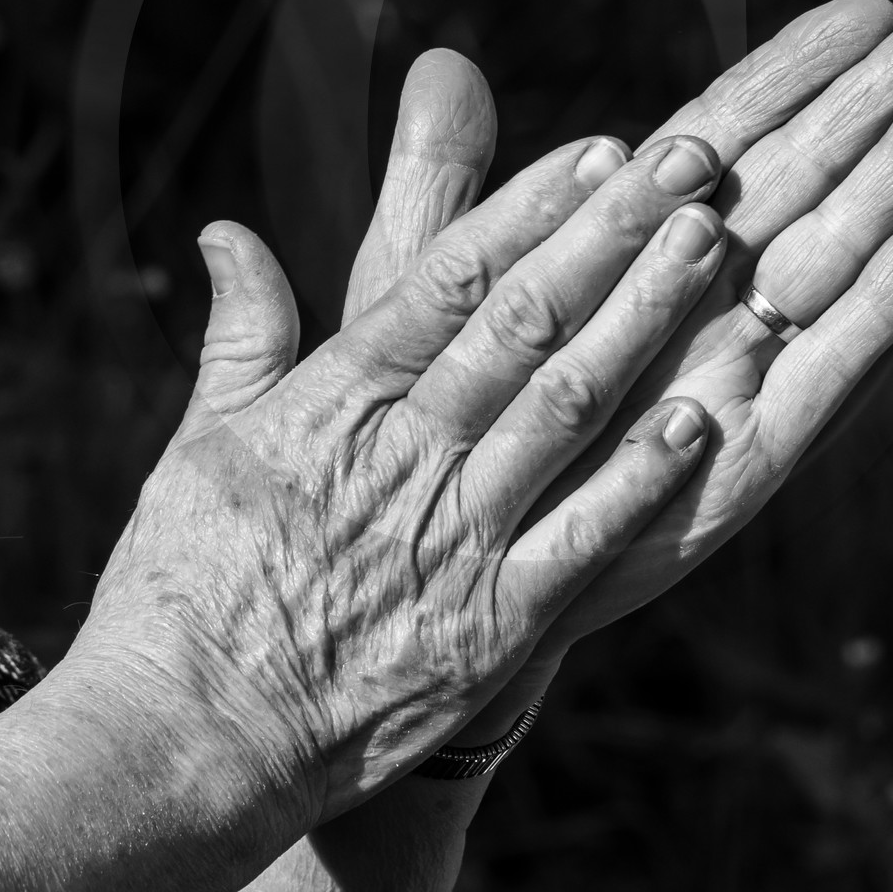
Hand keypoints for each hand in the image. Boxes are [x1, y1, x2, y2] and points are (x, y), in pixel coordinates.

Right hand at [71, 118, 735, 843]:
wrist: (182, 741)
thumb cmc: (185, 583)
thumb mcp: (201, 442)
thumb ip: (242, 331)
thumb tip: (225, 229)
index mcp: (335, 400)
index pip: (447, 281)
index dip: (529, 210)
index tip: (598, 150)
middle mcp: (405, 453)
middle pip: (525, 323)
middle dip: (613, 235)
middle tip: (692, 162)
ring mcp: (454, 537)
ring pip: (566, 408)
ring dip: (643, 322)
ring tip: (711, 245)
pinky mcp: (491, 624)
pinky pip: (580, 537)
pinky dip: (641, 476)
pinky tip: (702, 415)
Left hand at [340, 0, 892, 739]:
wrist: (433, 564)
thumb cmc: (432, 414)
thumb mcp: (422, 287)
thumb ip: (442, 181)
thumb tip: (439, 59)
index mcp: (626, 246)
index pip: (724, 135)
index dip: (794, 70)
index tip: (870, 5)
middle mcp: (693, 301)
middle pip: (800, 182)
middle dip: (881, 105)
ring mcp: (724, 375)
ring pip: (824, 263)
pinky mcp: (736, 463)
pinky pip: (812, 385)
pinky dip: (866, 323)